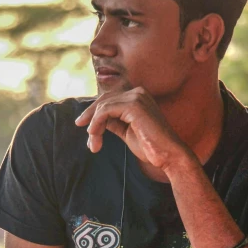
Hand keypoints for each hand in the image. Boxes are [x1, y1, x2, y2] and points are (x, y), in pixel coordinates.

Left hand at [75, 87, 189, 172]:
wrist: (168, 156)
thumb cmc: (150, 147)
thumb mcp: (126, 131)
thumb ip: (113, 122)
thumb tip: (97, 120)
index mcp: (138, 96)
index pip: (109, 99)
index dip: (94, 111)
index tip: (83, 126)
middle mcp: (137, 92)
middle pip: (104, 99)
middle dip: (90, 115)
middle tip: (79, 128)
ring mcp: (136, 97)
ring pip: (103, 106)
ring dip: (93, 125)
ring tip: (93, 143)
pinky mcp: (133, 105)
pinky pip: (105, 111)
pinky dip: (97, 123)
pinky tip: (95, 136)